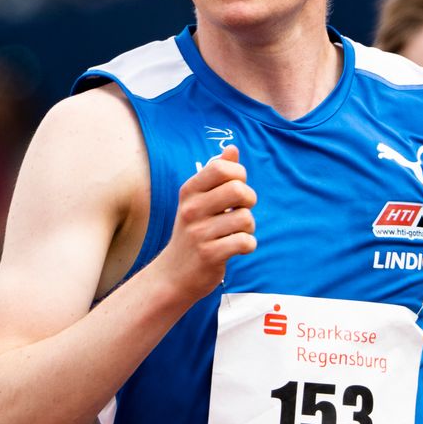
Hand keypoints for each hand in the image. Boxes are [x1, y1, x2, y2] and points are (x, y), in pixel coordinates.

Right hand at [151, 144, 256, 304]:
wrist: (173, 275)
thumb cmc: (193, 232)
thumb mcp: (198, 200)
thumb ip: (217, 174)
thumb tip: (232, 149)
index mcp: (189, 192)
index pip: (221, 168)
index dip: (239, 175)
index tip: (236, 188)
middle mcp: (191, 209)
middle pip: (238, 189)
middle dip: (249, 200)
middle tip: (241, 211)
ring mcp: (199, 233)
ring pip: (245, 218)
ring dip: (248, 227)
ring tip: (236, 232)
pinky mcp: (209, 255)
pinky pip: (244, 242)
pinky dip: (248, 245)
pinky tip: (237, 247)